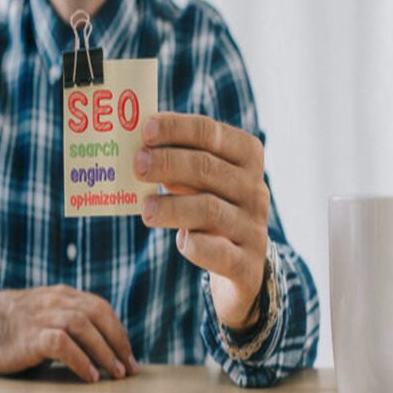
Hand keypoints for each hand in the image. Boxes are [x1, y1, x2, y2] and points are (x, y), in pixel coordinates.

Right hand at [0, 284, 136, 381]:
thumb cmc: (20, 326)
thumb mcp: (50, 314)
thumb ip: (74, 321)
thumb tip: (106, 347)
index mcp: (64, 296)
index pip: (101, 308)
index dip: (118, 332)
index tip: (129, 356)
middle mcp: (57, 302)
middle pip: (97, 314)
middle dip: (117, 341)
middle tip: (127, 367)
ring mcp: (43, 316)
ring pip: (82, 326)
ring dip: (103, 351)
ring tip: (113, 373)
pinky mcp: (31, 336)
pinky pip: (61, 344)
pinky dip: (80, 359)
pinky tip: (89, 375)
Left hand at [133, 113, 269, 330]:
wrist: (242, 264)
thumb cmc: (212, 210)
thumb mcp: (202, 183)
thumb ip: (178, 164)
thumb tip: (139, 151)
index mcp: (246, 158)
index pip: (210, 133)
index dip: (176, 129)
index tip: (145, 130)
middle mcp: (255, 189)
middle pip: (207, 168)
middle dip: (168, 163)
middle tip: (137, 165)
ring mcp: (253, 227)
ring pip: (209, 210)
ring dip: (172, 207)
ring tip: (145, 209)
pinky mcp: (246, 263)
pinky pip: (220, 253)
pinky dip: (197, 245)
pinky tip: (180, 241)